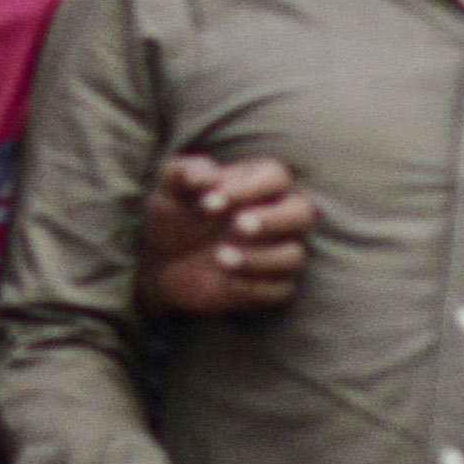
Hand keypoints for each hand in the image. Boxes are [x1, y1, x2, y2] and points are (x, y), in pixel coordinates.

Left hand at [141, 151, 311, 320]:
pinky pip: (281, 290)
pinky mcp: (270, 286)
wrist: (161, 260)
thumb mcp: (170, 187)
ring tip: (219, 257)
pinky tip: (225, 282)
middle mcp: (277, 215)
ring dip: (260, 258)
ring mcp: (277, 252)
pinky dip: (255, 287)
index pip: (275, 177)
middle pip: (302, 213)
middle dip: (273, 220)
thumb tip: (204, 177)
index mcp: (258, 182)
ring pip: (294, 255)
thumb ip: (184, 173)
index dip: (248, 188)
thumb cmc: (175, 213)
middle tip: (238, 226)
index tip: (209, 202)